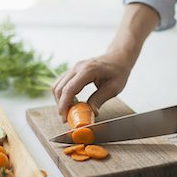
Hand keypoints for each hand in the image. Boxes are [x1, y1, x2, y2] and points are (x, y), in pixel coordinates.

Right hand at [52, 3, 159, 121]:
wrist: (118, 58)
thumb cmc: (118, 71)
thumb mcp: (113, 88)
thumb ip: (99, 100)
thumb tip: (90, 113)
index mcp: (88, 70)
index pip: (69, 89)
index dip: (64, 105)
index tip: (64, 117)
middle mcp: (77, 67)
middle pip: (60, 88)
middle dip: (60, 105)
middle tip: (66, 118)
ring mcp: (74, 68)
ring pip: (57, 85)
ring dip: (60, 100)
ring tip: (69, 111)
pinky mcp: (73, 71)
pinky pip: (61, 83)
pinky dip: (62, 94)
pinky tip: (71, 102)